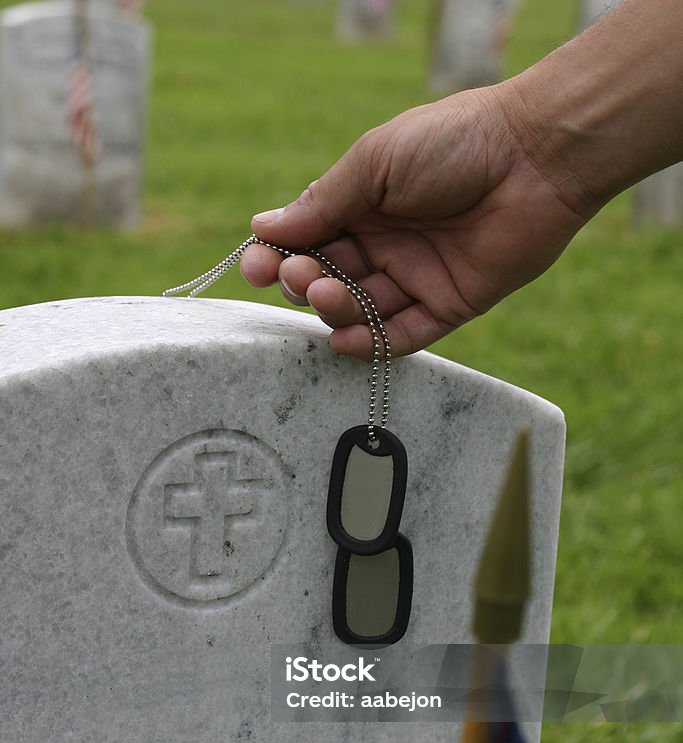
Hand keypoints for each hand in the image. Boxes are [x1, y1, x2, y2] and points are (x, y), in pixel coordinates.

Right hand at [240, 84, 591, 359]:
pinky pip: (404, 335)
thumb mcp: (376, 162)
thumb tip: (262, 228)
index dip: (277, 256)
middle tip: (302, 276)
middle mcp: (386, 243)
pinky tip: (344, 341)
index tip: (254, 266)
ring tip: (327, 294)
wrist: (534, 156)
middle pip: (329, 278)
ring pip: (361, 309)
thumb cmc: (453, 142)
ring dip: (335, 309)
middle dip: (304, 282)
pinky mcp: (449, 305)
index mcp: (364, 204)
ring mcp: (416, 276)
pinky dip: (373, 343)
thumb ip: (322, 203)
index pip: (308, 240)